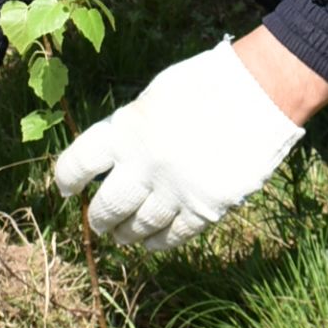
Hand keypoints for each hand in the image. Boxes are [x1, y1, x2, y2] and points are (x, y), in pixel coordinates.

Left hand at [54, 37, 307, 253]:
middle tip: (99, 222)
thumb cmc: (206, 84)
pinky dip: (158, 242)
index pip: (78, 164)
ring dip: (126, 234)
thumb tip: (114, 159)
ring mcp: (174, 190)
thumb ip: (130, 130)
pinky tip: (151, 243)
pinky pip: (173, 236)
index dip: (67, 180)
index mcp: (125, 131)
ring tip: (123, 236)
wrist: (261, 92)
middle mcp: (144, 165)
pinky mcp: (204, 208)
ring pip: (137, 227)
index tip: (67, 189)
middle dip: (99, 218)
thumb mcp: (154, 98)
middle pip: (107, 206)